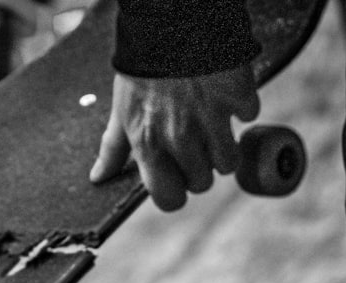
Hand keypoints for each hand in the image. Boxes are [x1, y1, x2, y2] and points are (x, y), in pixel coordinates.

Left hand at [89, 65, 259, 211]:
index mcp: (148, 144)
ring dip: (222, 146)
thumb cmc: (144, 69)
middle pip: (202, 183)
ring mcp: (211, 119)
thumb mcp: (122, 109)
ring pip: (229, 163)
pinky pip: (248, 119)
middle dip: (199, 166)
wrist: (172, 21)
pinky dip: (239, 107)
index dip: (174, 191)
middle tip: (191, 140)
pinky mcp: (238, 97)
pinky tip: (222, 91)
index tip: (175, 177)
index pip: (169, 199)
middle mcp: (179, 137)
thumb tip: (98, 178)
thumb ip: (113, 149)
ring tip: (208, 121)